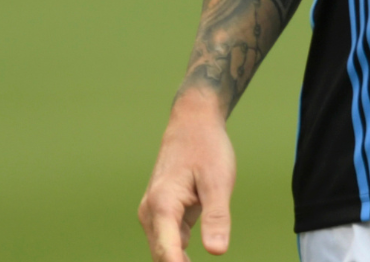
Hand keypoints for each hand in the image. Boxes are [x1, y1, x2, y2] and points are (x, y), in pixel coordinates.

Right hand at [138, 92, 236, 258]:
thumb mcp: (218, 181)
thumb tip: (217, 252)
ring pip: (165, 253)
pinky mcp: (163, 215)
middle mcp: (151, 214)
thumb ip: (217, 217)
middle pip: (163, 258)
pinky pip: (170, 244)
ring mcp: (155, 215)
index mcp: (162, 206)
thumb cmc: (206, 148)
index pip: (168, 254)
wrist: (192, 122)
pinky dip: (181, 258)